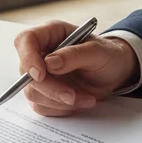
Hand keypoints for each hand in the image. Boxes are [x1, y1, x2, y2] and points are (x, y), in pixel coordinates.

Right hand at [13, 20, 139, 116]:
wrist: (115, 74)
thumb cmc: (107, 56)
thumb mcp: (98, 52)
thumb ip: (75, 55)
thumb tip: (49, 63)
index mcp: (52, 33)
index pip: (26, 40)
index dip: (28, 57)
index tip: (40, 75)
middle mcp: (42, 53)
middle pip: (26, 73)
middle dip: (50, 88)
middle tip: (72, 95)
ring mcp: (41, 75)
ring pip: (33, 93)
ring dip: (60, 101)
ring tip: (87, 98)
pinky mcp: (44, 94)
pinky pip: (42, 106)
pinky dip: (62, 109)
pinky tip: (80, 101)